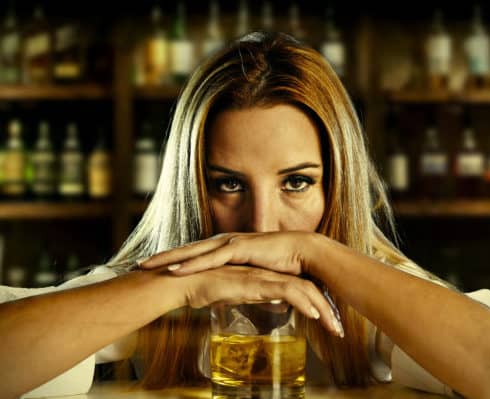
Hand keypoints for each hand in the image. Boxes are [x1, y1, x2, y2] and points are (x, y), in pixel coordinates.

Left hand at [140, 232, 344, 335]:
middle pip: (187, 249)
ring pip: (193, 251)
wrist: (302, 253)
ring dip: (170, 258)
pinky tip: (175, 270)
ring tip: (148, 266)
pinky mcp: (240, 248)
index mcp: (226, 247)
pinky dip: (192, 263)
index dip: (174, 259)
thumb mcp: (252, 272)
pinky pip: (211, 257)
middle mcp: (224, 241)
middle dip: (163, 256)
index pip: (195, 254)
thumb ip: (239, 277)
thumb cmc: (280, 263)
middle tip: (140, 263)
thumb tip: (230, 289)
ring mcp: (231, 243)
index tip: (155, 267)